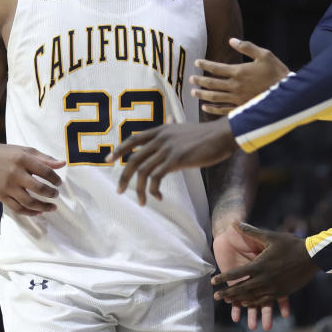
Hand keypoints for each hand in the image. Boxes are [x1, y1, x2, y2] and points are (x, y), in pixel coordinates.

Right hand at [0, 144, 64, 215]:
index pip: (45, 171)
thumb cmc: (9, 154)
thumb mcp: (27, 151)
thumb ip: (45, 159)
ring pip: (28, 202)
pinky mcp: (0, 195)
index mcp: (23, 160)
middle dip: (51, 193)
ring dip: (43, 206)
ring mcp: (7, 186)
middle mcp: (14, 174)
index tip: (59, 183)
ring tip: (52, 207)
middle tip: (56, 194)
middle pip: (38, 188)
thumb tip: (63, 164)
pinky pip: (17, 208)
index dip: (55, 179)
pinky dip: (29, 212)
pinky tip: (39, 212)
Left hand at [107, 117, 237, 204]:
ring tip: (141, 202)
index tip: (109, 159)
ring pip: (143, 170)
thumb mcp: (184, 130)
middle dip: (124, 177)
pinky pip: (156, 177)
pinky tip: (158, 197)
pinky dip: (153, 190)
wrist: (223, 134)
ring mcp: (168, 148)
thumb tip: (166, 133)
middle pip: (133, 158)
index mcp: (161, 130)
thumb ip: (172, 133)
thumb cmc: (207, 135)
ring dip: (139, 189)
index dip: (119, 149)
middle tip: (119, 191)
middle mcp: (161, 138)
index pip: (133, 139)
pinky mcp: (176, 159)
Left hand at [190, 38, 290, 114]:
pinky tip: (205, 108)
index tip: (196, 62)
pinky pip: (223, 110)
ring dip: (203, 94)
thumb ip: (247, 47)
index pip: (216, 68)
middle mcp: (236, 86)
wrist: (288, 92)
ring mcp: (238, 98)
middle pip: (212, 83)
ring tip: (193, 92)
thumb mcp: (264, 54)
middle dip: (199, 80)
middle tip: (190, 78)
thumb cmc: (277, 71)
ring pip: (215, 97)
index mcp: (239, 71)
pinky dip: (212, 110)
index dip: (205, 64)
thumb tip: (231, 40)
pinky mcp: (242, 108)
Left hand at [213, 223, 290, 330]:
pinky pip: (264, 300)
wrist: (312, 256)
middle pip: (242, 288)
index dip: (224, 278)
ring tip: (228, 302)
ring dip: (239, 300)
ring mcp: (273, 287)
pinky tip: (246, 304)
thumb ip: (250, 231)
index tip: (213, 282)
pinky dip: (253, 303)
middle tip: (216, 297)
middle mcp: (265, 278)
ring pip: (252, 297)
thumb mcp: (269, 236)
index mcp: (260, 265)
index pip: (237, 274)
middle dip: (228, 293)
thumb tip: (234, 222)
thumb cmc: (290, 244)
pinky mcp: (281, 292)